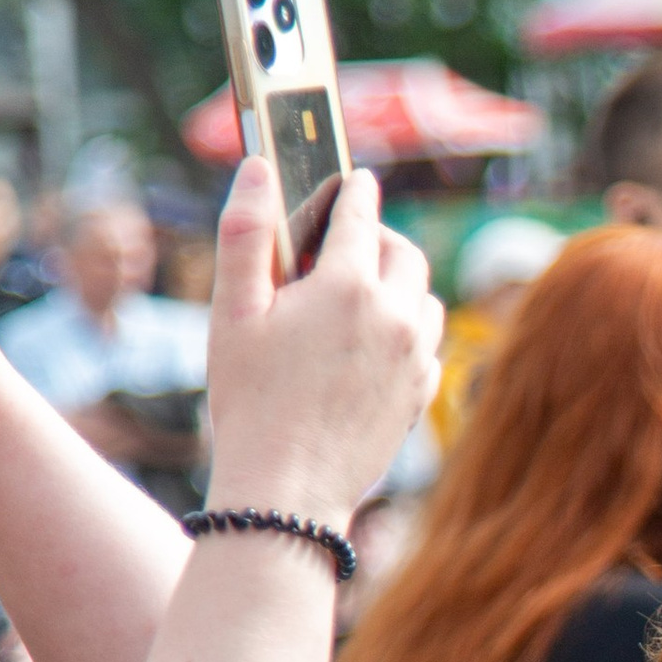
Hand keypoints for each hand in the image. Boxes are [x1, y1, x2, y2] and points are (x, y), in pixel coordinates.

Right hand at [202, 161, 441, 529]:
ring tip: (360, 297)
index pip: (361, 215)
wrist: (286, 493)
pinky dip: (408, 333)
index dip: (355, 191)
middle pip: (405, 254)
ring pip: (426, 300)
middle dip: (380, 238)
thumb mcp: (232, 312)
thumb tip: (259, 168)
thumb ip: (247, 232)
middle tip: (349, 244)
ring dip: (399, 287)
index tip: (356, 179)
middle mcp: (395, 316)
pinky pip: (428, 346)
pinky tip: (373, 347)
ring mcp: (416, 359)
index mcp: (348, 286)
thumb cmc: (249, 402)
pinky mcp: (421, 397)